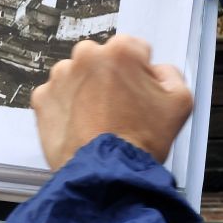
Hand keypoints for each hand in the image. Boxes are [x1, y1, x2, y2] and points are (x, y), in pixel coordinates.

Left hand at [32, 35, 193, 170]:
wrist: (105, 173)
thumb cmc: (139, 140)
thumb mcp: (179, 102)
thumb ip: (170, 73)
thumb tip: (156, 70)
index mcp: (120, 51)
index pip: (134, 50)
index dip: (140, 73)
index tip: (138, 91)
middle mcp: (85, 56)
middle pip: (102, 60)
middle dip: (109, 79)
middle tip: (118, 108)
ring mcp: (60, 77)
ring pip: (77, 77)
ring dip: (86, 92)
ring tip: (99, 120)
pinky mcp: (42, 98)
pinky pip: (57, 97)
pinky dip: (66, 108)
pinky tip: (81, 126)